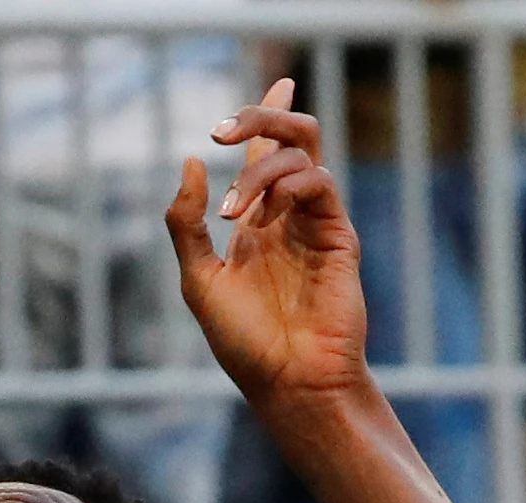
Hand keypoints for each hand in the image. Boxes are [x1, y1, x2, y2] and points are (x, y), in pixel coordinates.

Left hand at [173, 82, 371, 415]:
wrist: (289, 382)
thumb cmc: (245, 343)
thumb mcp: (199, 279)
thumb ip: (186, 224)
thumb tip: (191, 162)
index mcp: (257, 224)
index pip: (264, 155)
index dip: (263, 117)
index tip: (256, 97)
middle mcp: (289, 216)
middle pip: (291, 140)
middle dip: (262, 119)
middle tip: (223, 130)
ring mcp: (316, 223)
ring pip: (302, 156)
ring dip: (258, 172)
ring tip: (232, 211)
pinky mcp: (339, 236)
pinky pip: (320, 185)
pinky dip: (288, 186)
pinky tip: (263, 218)